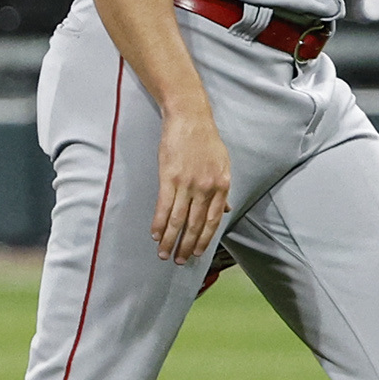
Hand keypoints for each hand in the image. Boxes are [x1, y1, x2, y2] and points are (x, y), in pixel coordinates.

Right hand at [147, 100, 231, 265]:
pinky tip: (155, 234)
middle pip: (195, 224)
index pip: (212, 221)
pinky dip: (159, 222)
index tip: (196, 253)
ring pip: (178, 219)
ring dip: (170, 239)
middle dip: (186, 245)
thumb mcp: (223, 164)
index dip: (204, 239)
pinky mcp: (169, 177)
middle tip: (179, 261)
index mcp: (222, 186)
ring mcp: (187, 184)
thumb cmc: (206, 139)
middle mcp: (206, 188)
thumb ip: (223, 190)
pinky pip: (163, 205)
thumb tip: (223, 211)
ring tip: (164, 254)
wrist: (190, 118)